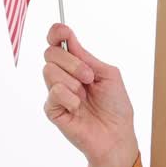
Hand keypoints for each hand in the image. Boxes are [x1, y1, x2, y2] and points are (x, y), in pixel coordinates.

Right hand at [41, 23, 138, 166]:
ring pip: (49, 70)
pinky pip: (53, 92)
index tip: (63, 32)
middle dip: (72, 62)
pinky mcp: (52, 109)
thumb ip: (87, 57)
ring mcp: (56, 93)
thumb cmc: (116, 106)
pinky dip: (69, 97)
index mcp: (77, 65)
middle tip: (89, 78)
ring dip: (72, 81)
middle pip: (50, 53)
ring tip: (85, 95)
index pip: (58, 42)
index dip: (56, 33)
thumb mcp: (108, 74)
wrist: (116, 135)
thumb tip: (69, 38)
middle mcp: (63, 76)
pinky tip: (78, 108)